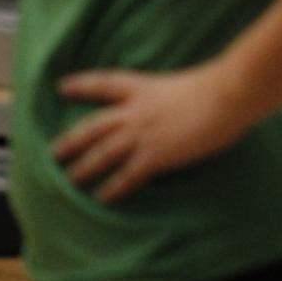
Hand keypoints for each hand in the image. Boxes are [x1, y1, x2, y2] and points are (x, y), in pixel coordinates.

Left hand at [52, 65, 249, 203]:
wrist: (228, 95)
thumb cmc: (221, 86)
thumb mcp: (189, 83)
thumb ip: (176, 96)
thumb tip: (183, 107)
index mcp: (144, 88)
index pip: (104, 84)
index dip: (82, 85)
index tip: (62, 86)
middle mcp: (135, 111)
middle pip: (93, 127)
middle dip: (71, 140)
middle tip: (53, 153)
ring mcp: (142, 134)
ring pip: (102, 154)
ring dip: (84, 168)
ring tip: (69, 180)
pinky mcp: (155, 155)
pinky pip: (127, 175)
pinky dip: (113, 187)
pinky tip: (103, 197)